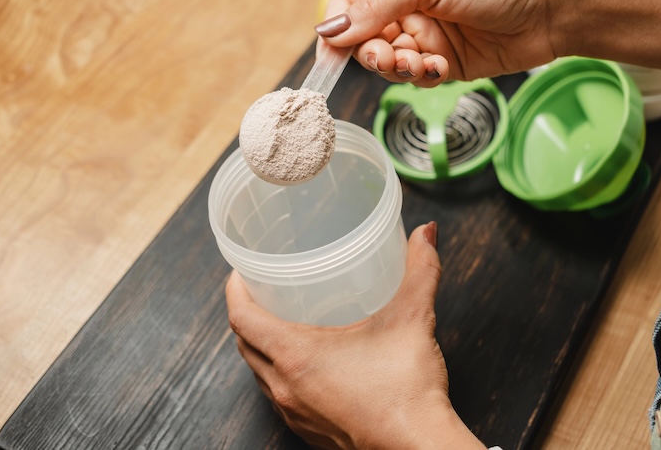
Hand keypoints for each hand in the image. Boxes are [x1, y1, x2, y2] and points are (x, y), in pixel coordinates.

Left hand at [226, 222, 485, 449]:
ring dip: (261, 347)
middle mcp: (285, 386)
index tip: (239, 272)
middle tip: (262, 291)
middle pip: (244, 345)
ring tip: (280, 323)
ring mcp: (295, 413)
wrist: (419, 447)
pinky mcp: (309, 431)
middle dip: (247, 315)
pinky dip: (279, 375)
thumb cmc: (407, 391)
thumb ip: (420, 270)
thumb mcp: (412, 319)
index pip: (241, 318)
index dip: (234, 290)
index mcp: (296, 356)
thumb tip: (426, 233)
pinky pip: (279, 397)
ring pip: (259, 373)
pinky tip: (306, 364)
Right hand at [314, 0, 555, 86]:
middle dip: (372, 54)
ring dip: (399, 68)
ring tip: (423, 61)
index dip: (337, 29)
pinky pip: (418, 78)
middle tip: (388, 58)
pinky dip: (424, 77)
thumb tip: (331, 29)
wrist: (550, 10)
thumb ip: (378, 5)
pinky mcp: (445, 64)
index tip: (330, 56)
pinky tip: (441, 67)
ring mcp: (427, 38)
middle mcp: (408, 8)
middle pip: (366, 41)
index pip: (352, 4)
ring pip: (390, 64)